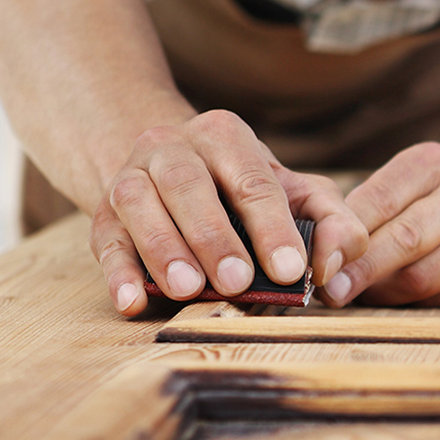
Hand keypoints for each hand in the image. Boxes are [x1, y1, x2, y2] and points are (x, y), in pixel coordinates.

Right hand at [90, 110, 367, 315]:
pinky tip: (133, 302)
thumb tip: (331, 268)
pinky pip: (106, 240)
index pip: (253, 181)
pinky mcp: (105, 215)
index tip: (290, 269)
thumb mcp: (300, 196)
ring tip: (188, 289)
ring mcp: (132, 177)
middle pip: (188, 184)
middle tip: (237, 283)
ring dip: (163, 248)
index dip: (272, 226)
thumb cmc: (249, 191)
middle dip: (214, 236)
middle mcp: (173, 147)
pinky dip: (117, 273)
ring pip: (139, 204)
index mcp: (226, 137)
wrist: (172, 172)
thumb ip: (334, 224)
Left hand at [319, 142, 439, 306]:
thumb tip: (316, 251)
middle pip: (402, 239)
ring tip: (361, 297)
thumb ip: (371, 211)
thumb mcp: (412, 188)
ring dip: (384, 293)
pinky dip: (415, 305)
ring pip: (421, 275)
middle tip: (329, 293)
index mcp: (433, 163)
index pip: (378, 199)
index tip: (315, 263)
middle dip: (359, 271)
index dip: (343, 237)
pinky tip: (401, 301)